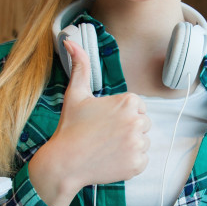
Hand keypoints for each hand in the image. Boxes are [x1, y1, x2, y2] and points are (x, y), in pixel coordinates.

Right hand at [29, 40, 150, 205]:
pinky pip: (142, 160)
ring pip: (143, 142)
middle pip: (143, 125)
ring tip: (106, 148)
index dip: (121, 116)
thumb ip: (80, 66)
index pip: (138, 108)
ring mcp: (138, 144)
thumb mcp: (75, 94)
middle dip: (127, 130)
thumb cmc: (70, 127)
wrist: (64, 163)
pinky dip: (129, 162)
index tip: (104, 123)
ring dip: (129, 146)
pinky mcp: (137, 164)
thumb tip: (70, 41)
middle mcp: (136, 121)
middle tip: (104, 136)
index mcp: (128, 101)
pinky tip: (111, 160)